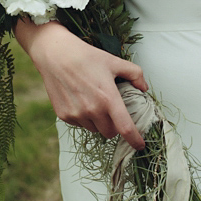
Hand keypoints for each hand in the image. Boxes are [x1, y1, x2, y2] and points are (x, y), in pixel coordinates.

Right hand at [19, 21, 147, 147]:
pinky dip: (83, 118)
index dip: (135, 139)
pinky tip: (79, 100)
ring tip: (93, 101)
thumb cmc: (86, 56)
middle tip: (111, 111)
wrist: (56, 54)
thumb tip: (144, 88)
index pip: (125, 128)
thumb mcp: (114, 61)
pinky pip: (80, 124)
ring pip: (94, 129)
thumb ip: (134, 74)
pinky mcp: (64, 115)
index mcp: (108, 98)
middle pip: (110, 132)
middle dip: (114, 125)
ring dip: (98, 122)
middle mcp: (92, 110)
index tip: (140, 145)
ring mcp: (77, 114)